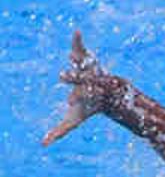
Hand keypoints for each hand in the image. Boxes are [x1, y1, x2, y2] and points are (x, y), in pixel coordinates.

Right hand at [44, 31, 126, 145]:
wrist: (108, 95)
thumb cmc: (88, 108)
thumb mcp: (75, 120)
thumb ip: (60, 131)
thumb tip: (43, 144)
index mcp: (86, 95)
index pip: (80, 96)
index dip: (76, 98)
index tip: (70, 101)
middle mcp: (90, 81)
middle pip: (82, 79)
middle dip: (74, 78)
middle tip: (62, 76)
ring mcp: (89, 69)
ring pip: (84, 63)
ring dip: (79, 58)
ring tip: (73, 50)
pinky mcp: (86, 59)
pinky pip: (82, 49)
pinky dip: (78, 42)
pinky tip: (76, 32)